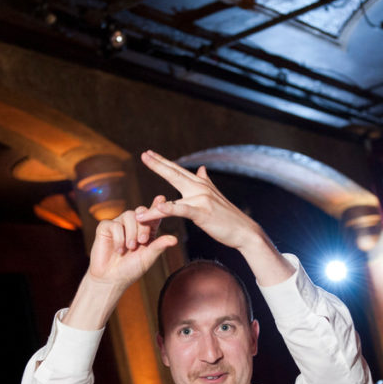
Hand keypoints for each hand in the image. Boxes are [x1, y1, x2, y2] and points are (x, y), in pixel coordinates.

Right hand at [88, 195, 175, 286]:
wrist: (110, 278)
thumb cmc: (130, 269)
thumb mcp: (148, 257)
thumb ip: (159, 246)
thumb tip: (175, 239)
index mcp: (146, 230)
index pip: (153, 215)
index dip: (157, 206)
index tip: (162, 198)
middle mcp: (132, 224)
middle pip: (140, 212)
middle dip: (143, 226)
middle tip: (142, 241)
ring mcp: (119, 224)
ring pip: (128, 216)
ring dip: (131, 233)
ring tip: (130, 247)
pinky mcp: (105, 227)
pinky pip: (114, 224)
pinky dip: (118, 238)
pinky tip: (118, 249)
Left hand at [136, 150, 264, 252]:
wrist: (245, 230)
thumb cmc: (228, 217)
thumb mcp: (215, 196)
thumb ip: (205, 181)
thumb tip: (201, 169)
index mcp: (201, 184)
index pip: (178, 170)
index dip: (162, 161)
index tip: (148, 153)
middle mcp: (200, 187)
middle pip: (174, 174)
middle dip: (158, 164)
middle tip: (144, 155)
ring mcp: (201, 199)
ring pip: (173, 198)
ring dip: (153, 207)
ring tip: (137, 211)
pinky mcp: (202, 212)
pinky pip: (182, 210)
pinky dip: (170, 209)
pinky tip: (159, 207)